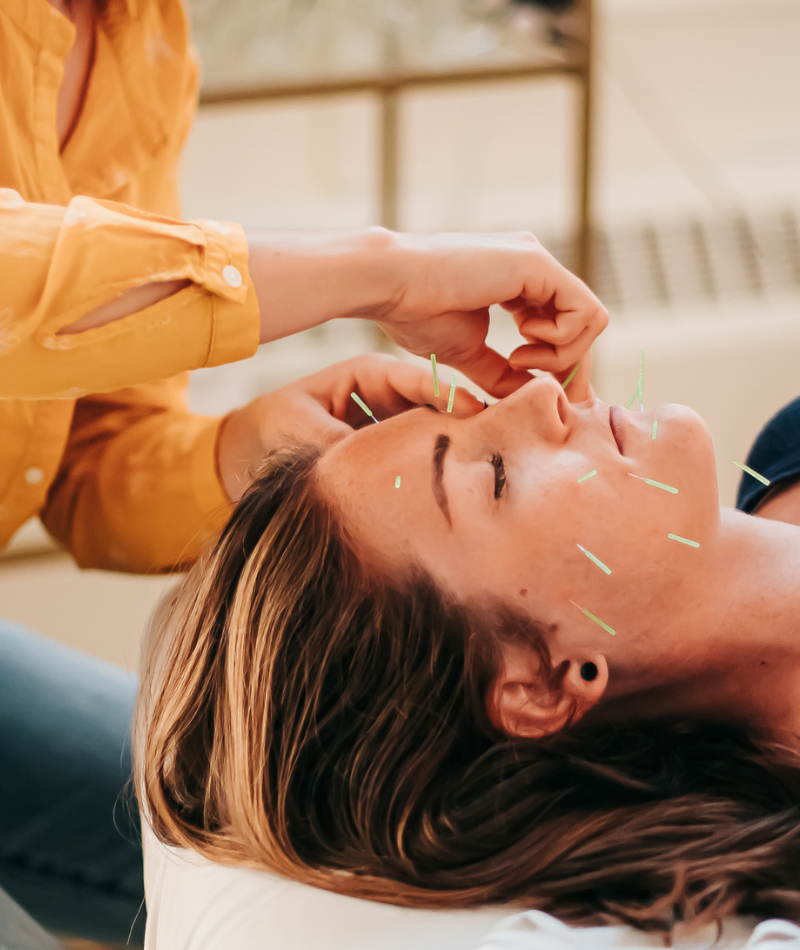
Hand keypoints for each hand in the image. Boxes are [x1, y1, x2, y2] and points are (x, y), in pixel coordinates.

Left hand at [215, 354, 481, 500]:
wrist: (246, 453)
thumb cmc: (270, 426)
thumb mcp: (299, 425)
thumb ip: (336, 438)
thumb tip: (371, 461)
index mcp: (369, 374)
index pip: (419, 380)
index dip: (449, 396)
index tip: (475, 412)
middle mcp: (388, 396)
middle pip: (436, 408)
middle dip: (461, 425)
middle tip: (489, 444)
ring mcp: (391, 425)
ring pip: (429, 436)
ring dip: (447, 452)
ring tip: (476, 470)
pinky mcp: (387, 454)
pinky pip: (413, 461)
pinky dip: (427, 474)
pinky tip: (444, 493)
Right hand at [380, 231, 607, 399]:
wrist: (390, 285)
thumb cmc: (414, 314)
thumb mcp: (468, 354)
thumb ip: (501, 374)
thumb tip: (531, 395)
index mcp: (518, 281)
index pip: (564, 325)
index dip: (561, 366)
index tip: (540, 394)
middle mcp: (534, 267)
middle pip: (584, 325)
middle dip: (570, 366)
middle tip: (543, 390)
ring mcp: (539, 262)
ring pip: (591, 320)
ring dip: (561, 354)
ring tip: (517, 359)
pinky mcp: (539, 265)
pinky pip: (585, 313)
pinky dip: (560, 342)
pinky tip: (521, 346)